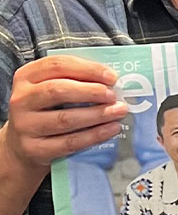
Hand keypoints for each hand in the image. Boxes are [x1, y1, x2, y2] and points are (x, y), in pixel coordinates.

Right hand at [2, 56, 128, 169]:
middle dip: (91, 91)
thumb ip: (73, 81)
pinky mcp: (34, 149)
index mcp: (25, 77)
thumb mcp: (49, 90)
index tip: (111, 76)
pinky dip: (93, 136)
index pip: (57, 65)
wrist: (22, 147)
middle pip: (58, 90)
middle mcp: (21, 100)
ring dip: (97, 115)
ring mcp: (25, 126)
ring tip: (118, 112)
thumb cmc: (44, 112)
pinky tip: (111, 130)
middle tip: (113, 95)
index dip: (87, 69)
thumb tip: (109, 80)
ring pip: (65, 119)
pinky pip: (69, 142)